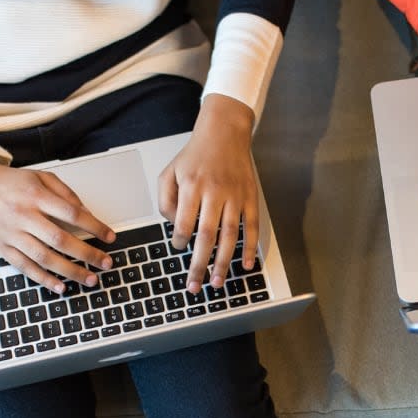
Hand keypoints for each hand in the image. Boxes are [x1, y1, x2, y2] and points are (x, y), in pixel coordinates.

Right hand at [0, 156, 114, 294]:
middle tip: (106, 263)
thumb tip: (87, 213)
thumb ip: (65, 193)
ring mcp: (12, 234)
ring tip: (90, 279)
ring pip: (45, 257)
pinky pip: (25, 267)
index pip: (73, 214)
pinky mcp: (2, 248)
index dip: (95, 227)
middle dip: (88, 254)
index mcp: (36, 195)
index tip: (110, 237)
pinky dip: (44, 279)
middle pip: (61, 239)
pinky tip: (61, 287)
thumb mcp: (39, 177)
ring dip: (71, 271)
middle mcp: (24, 215)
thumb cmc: (9, 182)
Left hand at [158, 93, 258, 293]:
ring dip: (223, 262)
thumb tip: (175, 226)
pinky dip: (250, 248)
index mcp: (191, 186)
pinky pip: (252, 227)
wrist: (225, 132)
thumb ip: (165, 200)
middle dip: (199, 264)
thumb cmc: (195, 155)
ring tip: (216, 282)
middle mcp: (214, 192)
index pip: (184, 222)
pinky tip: (245, 265)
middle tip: (194, 285)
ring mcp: (235, 196)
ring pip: (229, 236)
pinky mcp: (250, 197)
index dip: (179, 240)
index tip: (178, 247)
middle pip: (206, 236)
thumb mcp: (169, 171)